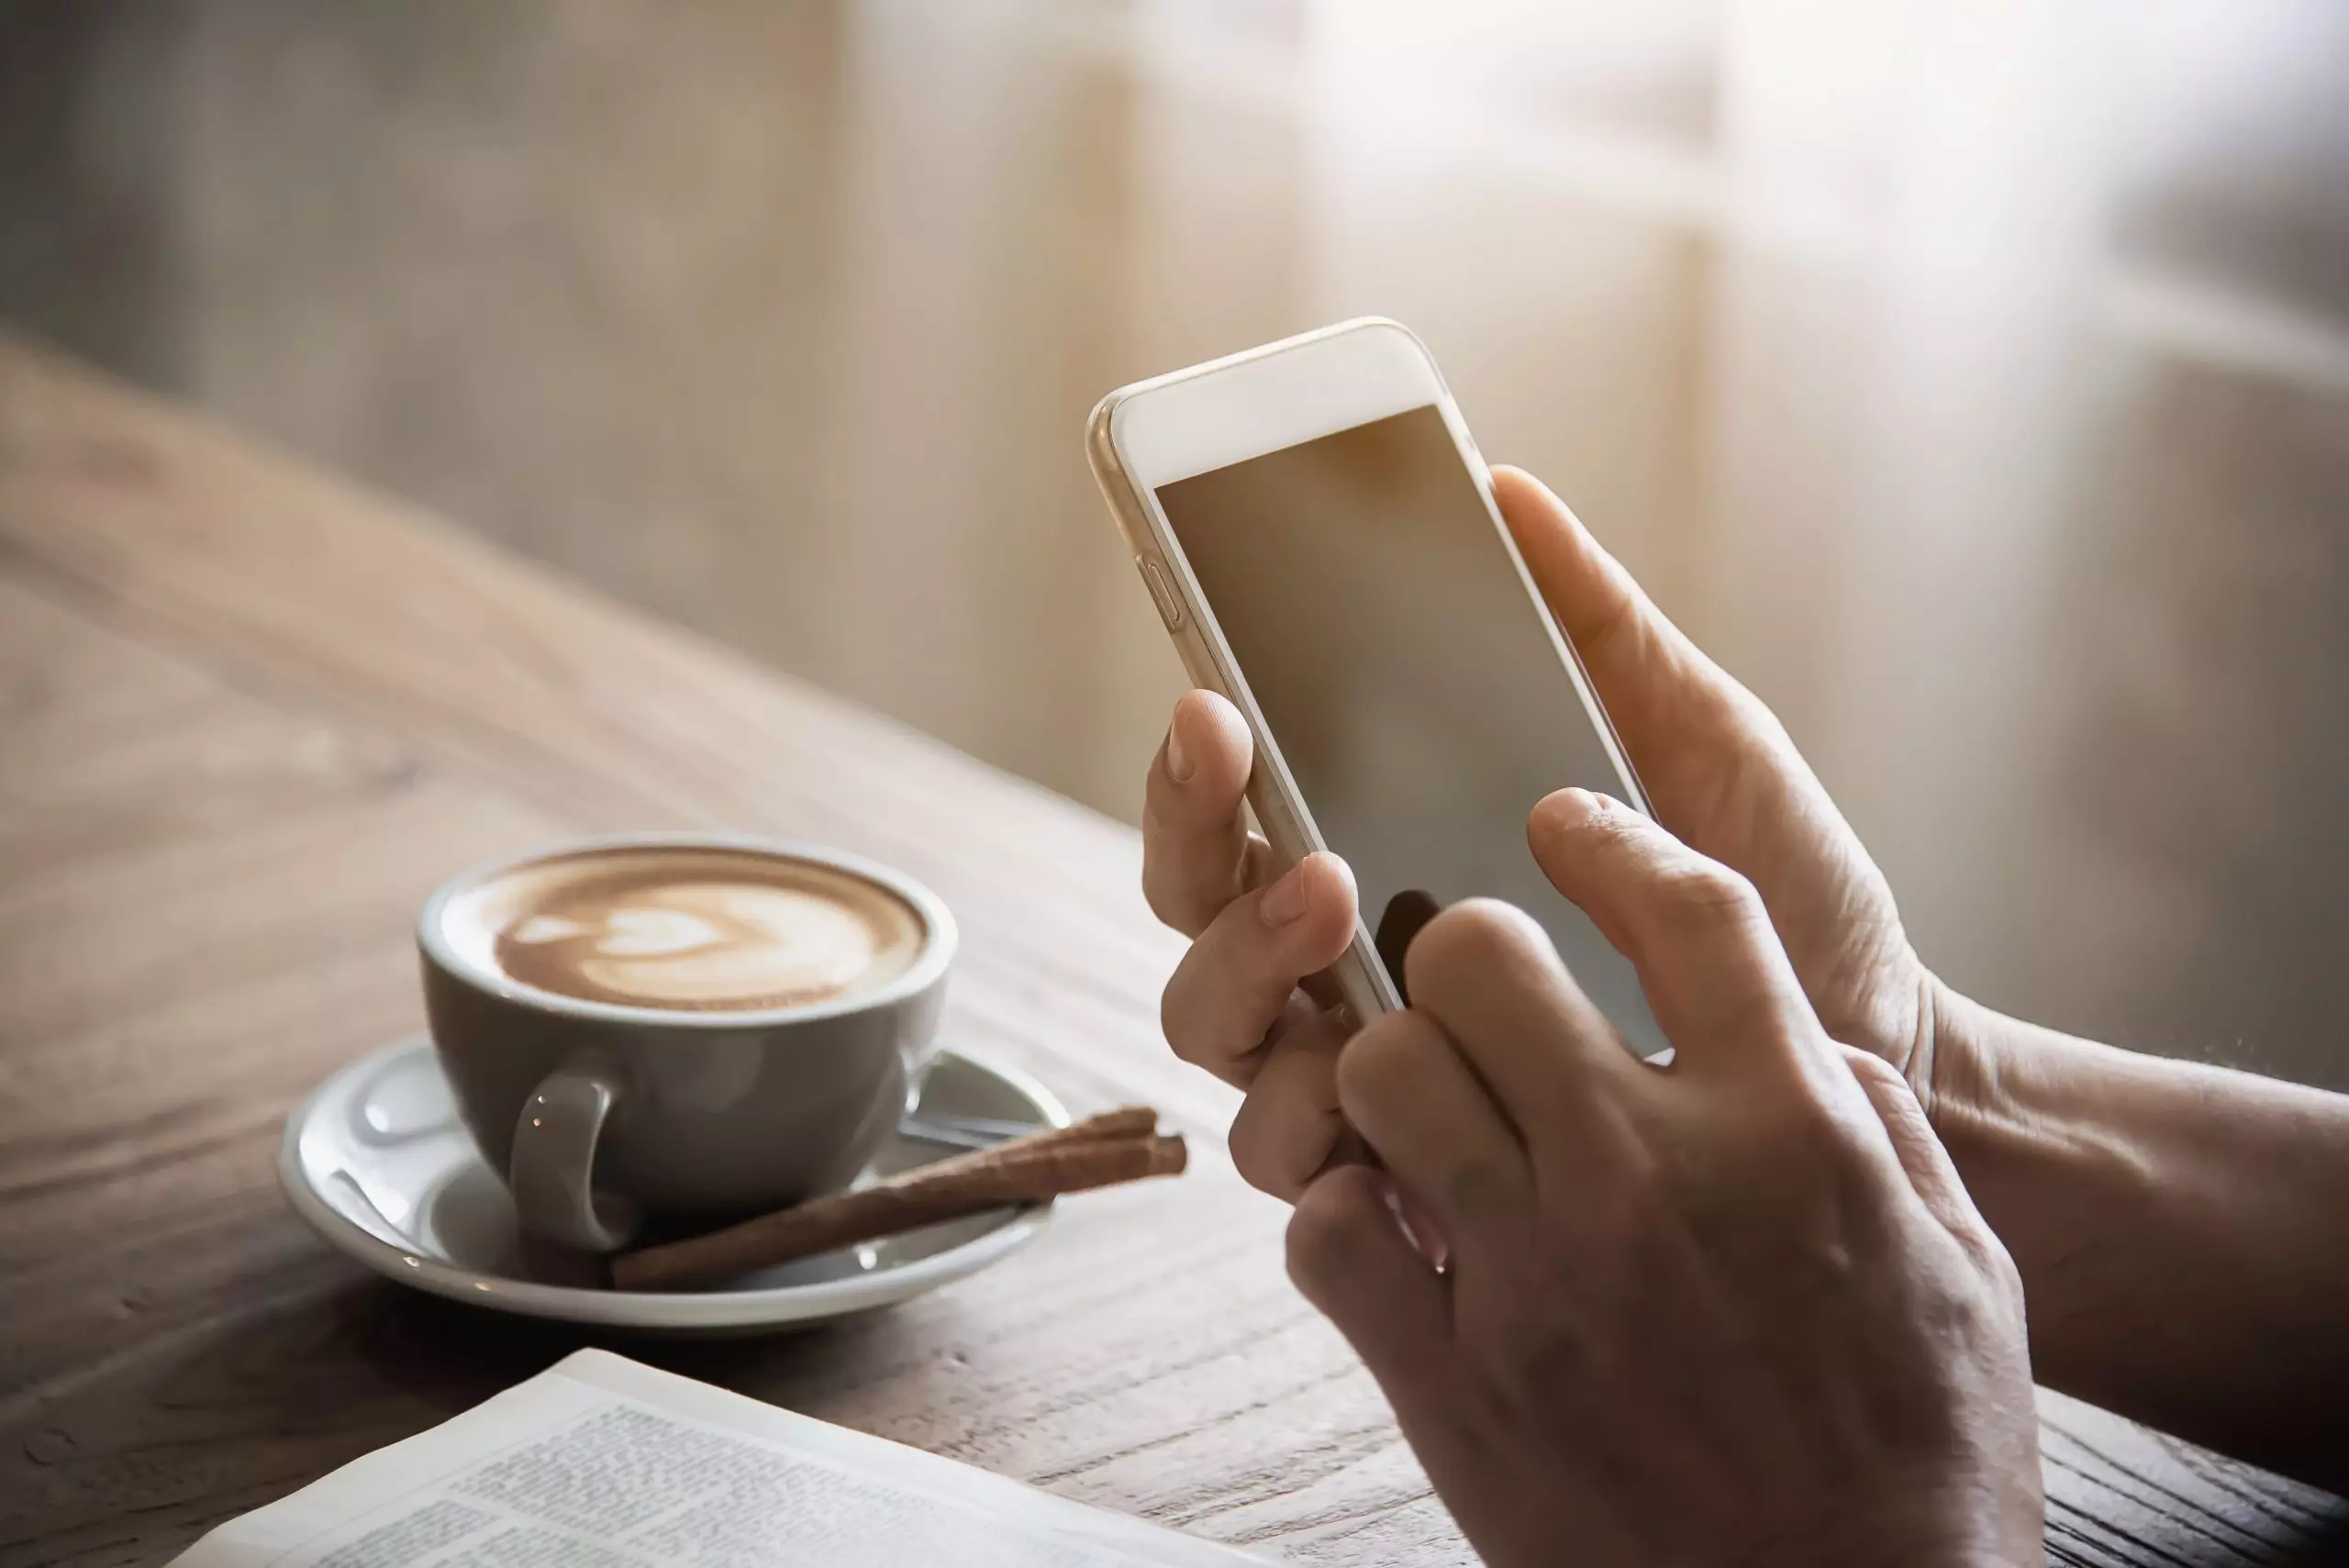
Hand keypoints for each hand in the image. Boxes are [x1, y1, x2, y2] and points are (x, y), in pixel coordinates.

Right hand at [1141, 465, 1944, 1199]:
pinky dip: (1302, 1121)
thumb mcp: (1704, 745)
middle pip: (1194, 902)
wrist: (1883, 1071)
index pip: (1248, 804)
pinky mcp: (1414, 1179)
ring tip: (1329, 905)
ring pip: (1212, 1025)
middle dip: (1191, 834)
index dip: (1201, 757)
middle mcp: (1356, 962)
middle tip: (1243, 769)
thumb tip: (1504, 491)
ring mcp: (1375, 1070)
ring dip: (1239, 961)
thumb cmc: (1792, 910)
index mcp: (1395, 853)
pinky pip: (1291, 1158)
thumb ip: (1600, 631)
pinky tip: (1360, 1087)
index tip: (1215, 698)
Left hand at [1287, 793, 2040, 1567]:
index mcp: (1792, 1130)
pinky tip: (1396, 1239)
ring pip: (1379, 1069)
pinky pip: (1323, 1228)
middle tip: (1481, 998)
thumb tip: (1781, 1026)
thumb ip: (1865, 1116)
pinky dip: (1343, 1218)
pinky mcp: (1453, 1382)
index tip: (1565, 827)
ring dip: (1394, 1073)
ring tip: (1434, 1114)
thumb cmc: (1921, 1449)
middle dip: (1466, 954)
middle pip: (1477, 955)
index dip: (1610, 843)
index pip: (1685, 907)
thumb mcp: (1957, 1258)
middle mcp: (1652, 1179)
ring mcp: (1538, 1278)